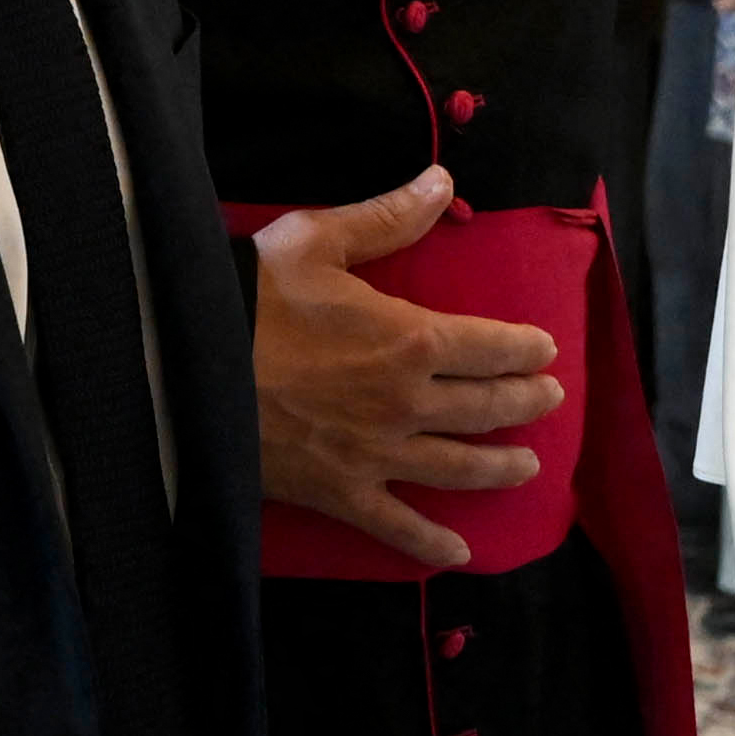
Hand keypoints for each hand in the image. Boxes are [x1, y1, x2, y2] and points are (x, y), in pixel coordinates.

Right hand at [247, 165, 562, 572]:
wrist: (184, 368)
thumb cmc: (251, 299)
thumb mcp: (316, 241)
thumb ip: (386, 216)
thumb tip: (442, 181)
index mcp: (411, 339)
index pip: (492, 346)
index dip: (525, 348)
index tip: (545, 349)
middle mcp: (407, 404)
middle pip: (486, 408)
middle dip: (525, 403)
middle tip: (550, 400)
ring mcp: (377, 455)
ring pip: (457, 467)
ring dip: (500, 468)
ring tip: (527, 467)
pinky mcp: (341, 493)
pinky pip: (396, 525)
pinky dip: (429, 544)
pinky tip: (457, 555)